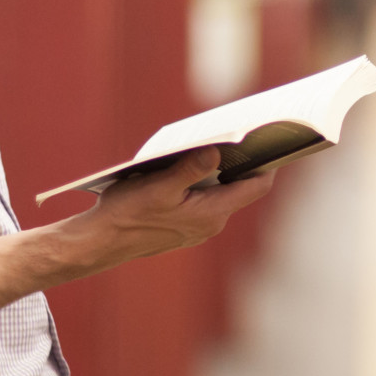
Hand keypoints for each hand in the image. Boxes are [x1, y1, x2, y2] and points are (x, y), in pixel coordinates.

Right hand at [78, 147, 275, 267]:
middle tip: (245, 132)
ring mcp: (198, 228)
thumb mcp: (159, 186)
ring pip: (221, 194)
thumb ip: (190, 169)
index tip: (274, 140)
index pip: (257, 186)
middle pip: (240, 188)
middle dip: (243, 162)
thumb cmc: (127, 213)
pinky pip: (204, 201)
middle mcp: (211, 224)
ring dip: (220, 171)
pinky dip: (204, 183)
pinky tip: (191, 165)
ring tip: (217, 142)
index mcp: (212, 214)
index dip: (269, 162)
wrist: (100, 243)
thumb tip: (217, 152)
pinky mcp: (184, 228)